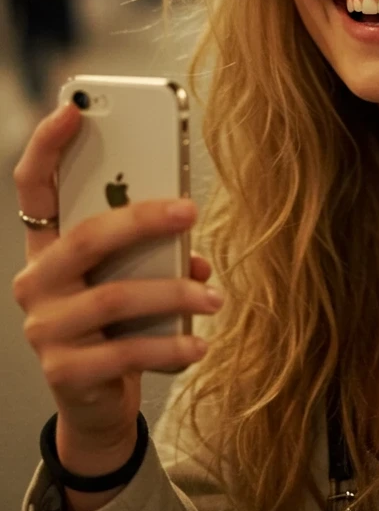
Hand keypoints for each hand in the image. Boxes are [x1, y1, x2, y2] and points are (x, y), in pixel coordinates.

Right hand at [11, 102, 219, 448]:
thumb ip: (148, 252)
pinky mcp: (65, 371)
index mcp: (47, 247)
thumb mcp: (128, 278)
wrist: (97, 402)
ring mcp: (45, 328)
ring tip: (212, 295)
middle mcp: (36, 282)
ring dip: (172, 292)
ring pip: (114, 297)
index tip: (72, 107)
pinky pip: (126, 351)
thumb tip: (192, 246)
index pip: (33, 187)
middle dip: (141, 218)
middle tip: (188, 209)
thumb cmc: (118, 325)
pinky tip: (200, 344)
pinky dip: (171, 346)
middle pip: (85, 238)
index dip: (47, 146)